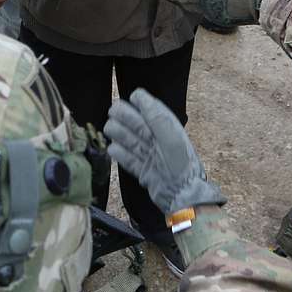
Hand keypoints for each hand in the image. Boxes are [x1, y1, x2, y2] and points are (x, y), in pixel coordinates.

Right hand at [104, 89, 224, 215]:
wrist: (182, 195)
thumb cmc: (179, 163)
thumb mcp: (170, 137)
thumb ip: (155, 116)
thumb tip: (138, 95)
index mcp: (167, 129)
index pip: (152, 110)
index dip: (142, 103)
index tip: (131, 97)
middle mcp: (158, 141)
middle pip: (137, 124)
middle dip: (125, 116)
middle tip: (111, 112)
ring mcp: (150, 156)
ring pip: (131, 141)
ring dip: (119, 133)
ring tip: (109, 128)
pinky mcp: (143, 171)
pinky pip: (129, 160)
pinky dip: (120, 154)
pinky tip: (111, 148)